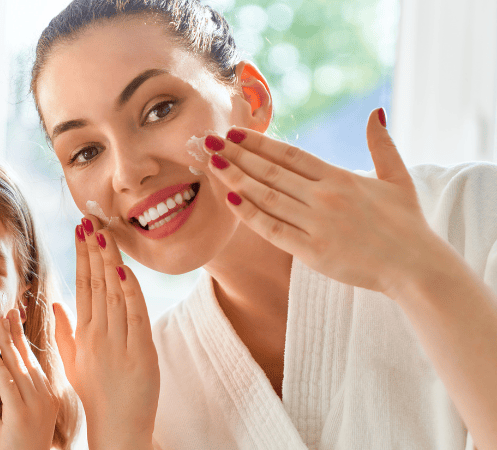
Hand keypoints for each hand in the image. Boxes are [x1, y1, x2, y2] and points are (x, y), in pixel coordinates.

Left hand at [0, 308, 58, 449]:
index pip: (34, 360)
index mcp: (48, 395)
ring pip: (19, 368)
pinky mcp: (22, 415)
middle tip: (7, 313)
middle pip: (28, 359)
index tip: (14, 321)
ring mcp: (36, 406)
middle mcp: (45, 396)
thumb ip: (11, 399)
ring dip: (6, 344)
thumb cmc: (20, 446)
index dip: (23, 339)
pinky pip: (8, 385)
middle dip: (16, 334)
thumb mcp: (22, 417)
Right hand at [52, 216, 158, 449]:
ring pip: (113, 294)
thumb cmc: (96, 394)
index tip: (81, 230)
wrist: (115, 427)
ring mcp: (117, 343)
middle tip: (91, 219)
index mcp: (82, 333)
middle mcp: (97, 334)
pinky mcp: (140, 353)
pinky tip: (125, 271)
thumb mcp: (73, 363)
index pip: (81, 286)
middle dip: (94, 249)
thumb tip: (56, 305)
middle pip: (95, 283)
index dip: (82, 256)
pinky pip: (134, 317)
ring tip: (105, 233)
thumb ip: (64, 333)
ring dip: (110, 262)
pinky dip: (130, 294)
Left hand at [203, 109, 442, 297]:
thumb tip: (376, 112)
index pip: (290, 155)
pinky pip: (273, 229)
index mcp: (340, 177)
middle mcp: (324, 196)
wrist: (416, 266)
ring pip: (267, 197)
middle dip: (237, 155)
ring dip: (237, 178)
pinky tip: (231, 199)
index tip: (235, 133)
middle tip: (209, 142)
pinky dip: (251, 215)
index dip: (260, 143)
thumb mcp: (397, 178)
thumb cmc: (407, 224)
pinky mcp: (312, 250)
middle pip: (271, 172)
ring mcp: (317, 223)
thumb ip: (382, 145)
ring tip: (212, 164)